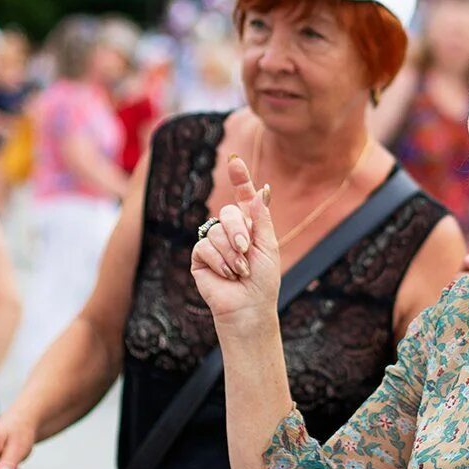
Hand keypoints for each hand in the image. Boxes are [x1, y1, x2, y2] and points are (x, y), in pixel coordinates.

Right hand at [190, 155, 278, 332]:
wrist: (249, 307)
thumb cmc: (263, 280)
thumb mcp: (268, 245)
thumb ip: (261, 218)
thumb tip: (260, 189)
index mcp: (249, 225)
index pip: (242, 197)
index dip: (239, 178)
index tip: (235, 161)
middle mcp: (229, 231)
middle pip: (227, 212)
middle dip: (239, 231)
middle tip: (247, 250)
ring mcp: (213, 243)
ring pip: (215, 230)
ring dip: (231, 252)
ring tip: (240, 271)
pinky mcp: (200, 257)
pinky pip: (204, 246)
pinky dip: (219, 261)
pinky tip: (227, 274)